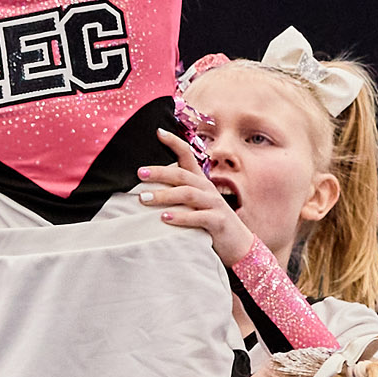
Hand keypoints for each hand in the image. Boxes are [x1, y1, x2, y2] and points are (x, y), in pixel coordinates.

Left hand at [138, 130, 253, 267]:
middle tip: (140, 173)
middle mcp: (207, 189)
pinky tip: (165, 218)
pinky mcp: (218, 221)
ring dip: (165, 195)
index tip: (158, 132)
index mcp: (200, 182)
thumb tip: (148, 188)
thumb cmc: (210, 223)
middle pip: (182, 175)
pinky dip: (181, 217)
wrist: (237, 244)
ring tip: (145, 198)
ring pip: (188, 194)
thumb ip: (178, 194)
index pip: (188, 156)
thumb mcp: (195, 204)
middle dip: (160, 172)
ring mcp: (214, 204)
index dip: (175, 143)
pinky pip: (198, 217)